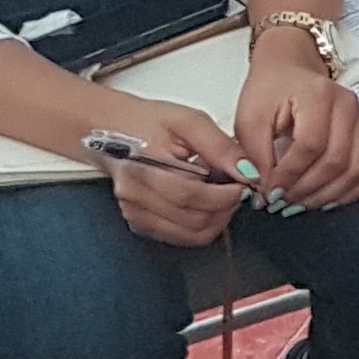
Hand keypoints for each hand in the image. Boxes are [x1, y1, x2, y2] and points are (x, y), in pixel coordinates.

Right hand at [91, 98, 256, 247]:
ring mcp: (136, 213)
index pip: (192, 196)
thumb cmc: (146, 121)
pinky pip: (183, 236)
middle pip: (195, 220)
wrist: (111, 128)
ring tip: (221, 193)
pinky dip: (203, 224)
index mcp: (142, 171)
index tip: (244, 185)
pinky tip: (205, 202)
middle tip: (237, 188)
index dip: (226, 195)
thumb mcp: (189, 121)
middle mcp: (134, 198)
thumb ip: (220, 147)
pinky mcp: (141, 222)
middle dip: (226, 208)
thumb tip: (248, 171)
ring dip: (217, 218)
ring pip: (192, 234)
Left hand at [236, 35, 358, 208]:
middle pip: (336, 161)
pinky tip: (324, 199)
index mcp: (319, 96)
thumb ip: (255, 154)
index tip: (269, 191)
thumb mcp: (249, 118)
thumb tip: (266, 188)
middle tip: (282, 201)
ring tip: (299, 203)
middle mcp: (348, 107)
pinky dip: (348, 192)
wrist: (289, 71)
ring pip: (356, 171)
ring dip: (326, 195)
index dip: (289, 174)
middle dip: (306, 188)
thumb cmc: (271, 90)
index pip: (310, 145)